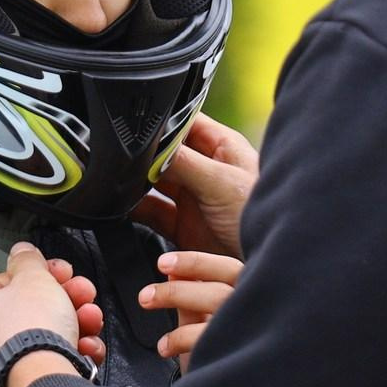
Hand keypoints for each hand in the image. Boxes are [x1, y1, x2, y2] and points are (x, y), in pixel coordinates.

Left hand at [0, 244, 105, 381]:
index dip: (40, 274)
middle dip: (66, 299)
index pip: (7, 283)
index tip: (61, 273)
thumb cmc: (30, 329)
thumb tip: (22, 251)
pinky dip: (71, 352)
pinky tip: (86, 347)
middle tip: (82, 294)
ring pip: (44, 337)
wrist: (43, 377)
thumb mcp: (33, 277)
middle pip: (31, 310)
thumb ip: (28, 261)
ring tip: (90, 319)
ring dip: (75, 323)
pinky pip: (48, 362)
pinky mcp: (22, 386)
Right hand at [134, 112, 259, 260]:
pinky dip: (133, 210)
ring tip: (116, 182)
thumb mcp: (221, 183)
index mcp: (220, 147)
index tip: (133, 125)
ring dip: (135, 184)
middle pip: (162, 153)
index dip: (160, 122)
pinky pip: (151, 213)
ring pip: (153, 183)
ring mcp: (192, 198)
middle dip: (142, 156)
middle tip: (120, 159)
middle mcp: (204, 169)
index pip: (183, 122)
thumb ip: (184, 163)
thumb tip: (148, 147)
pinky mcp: (182, 226)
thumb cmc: (259, 215)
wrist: (271, 264)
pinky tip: (121, 207)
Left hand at [139, 250, 242, 373]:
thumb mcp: (208, 323)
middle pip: (222, 281)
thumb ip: (194, 296)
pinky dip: (179, 337)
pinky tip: (164, 346)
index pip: (228, 268)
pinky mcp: (243, 354)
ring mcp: (253, 330)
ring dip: (175, 296)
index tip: (163, 263)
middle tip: (147, 293)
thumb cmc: (228, 359)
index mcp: (254, 297)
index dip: (195, 263)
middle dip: (179, 281)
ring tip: (147, 303)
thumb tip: (173, 270)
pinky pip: (206, 336)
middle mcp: (259, 310)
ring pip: (217, 299)